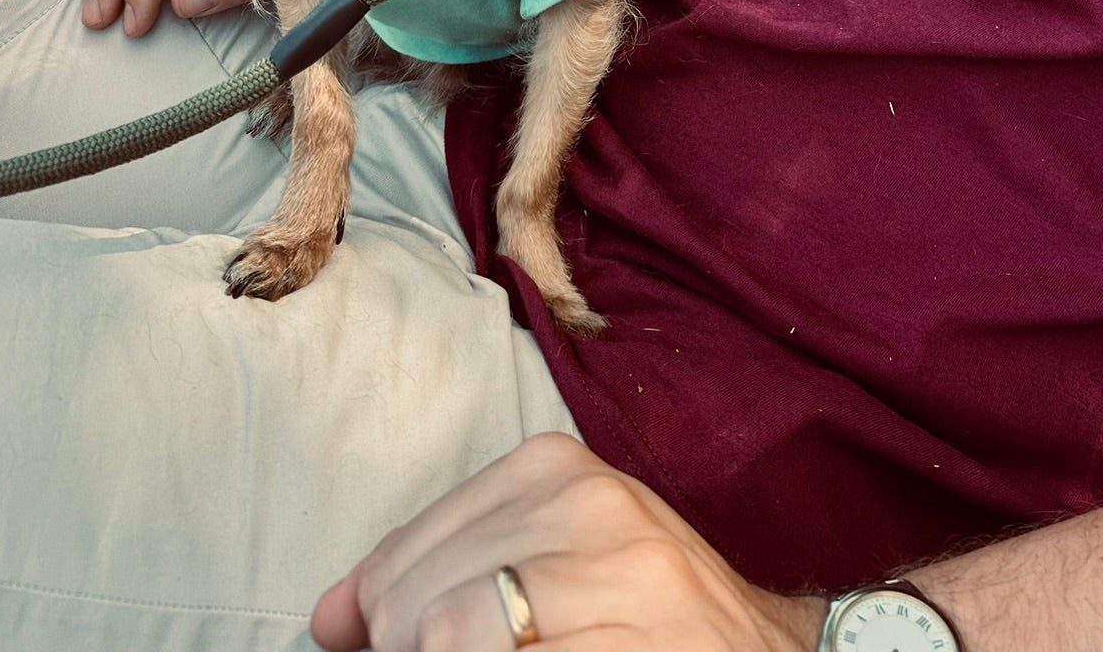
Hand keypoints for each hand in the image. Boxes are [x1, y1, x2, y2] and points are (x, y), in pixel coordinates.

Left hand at [310, 434, 823, 651]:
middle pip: (417, 600)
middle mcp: (585, 506)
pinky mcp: (631, 638)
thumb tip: (329, 618)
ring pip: (448, 634)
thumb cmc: (650, 621)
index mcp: (554, 469)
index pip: (403, 555)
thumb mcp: (552, 565)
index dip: (381, 623)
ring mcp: (615, 576)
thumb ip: (445, 571)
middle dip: (407, 651)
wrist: (773, 650)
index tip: (388, 650)